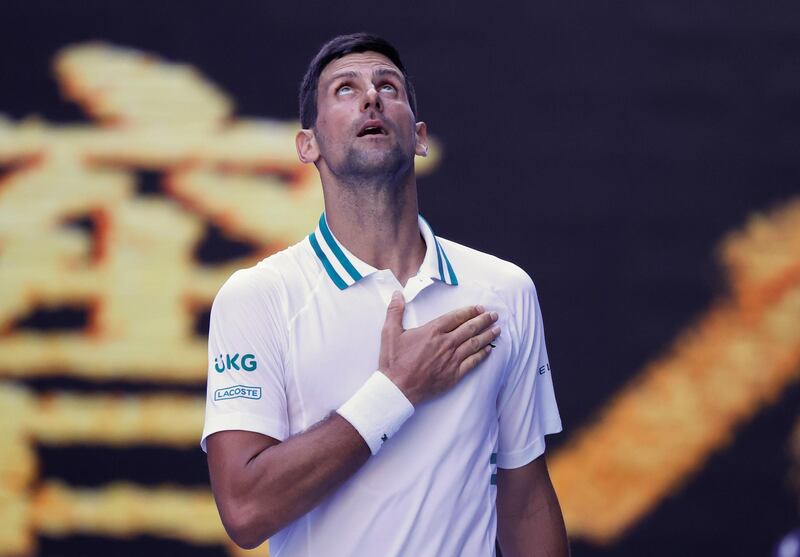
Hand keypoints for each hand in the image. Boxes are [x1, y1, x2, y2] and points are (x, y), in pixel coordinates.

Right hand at [379, 291, 500, 404]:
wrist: (397, 388)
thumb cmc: (393, 361)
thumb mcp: (389, 333)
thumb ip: (395, 311)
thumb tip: (397, 294)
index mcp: (433, 331)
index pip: (456, 317)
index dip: (469, 311)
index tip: (479, 308)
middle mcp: (446, 343)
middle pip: (469, 328)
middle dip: (483, 320)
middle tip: (494, 316)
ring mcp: (452, 359)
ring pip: (474, 344)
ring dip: (487, 335)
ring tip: (497, 330)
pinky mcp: (454, 374)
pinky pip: (473, 362)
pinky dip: (482, 355)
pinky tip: (489, 350)